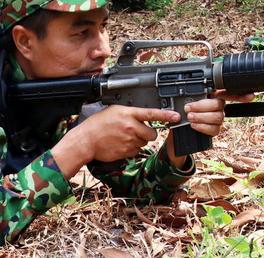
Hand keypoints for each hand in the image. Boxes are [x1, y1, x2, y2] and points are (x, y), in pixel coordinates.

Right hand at [52, 105, 180, 177]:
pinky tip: (121, 144)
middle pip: (152, 133)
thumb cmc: (98, 124)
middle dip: (148, 133)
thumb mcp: (114, 111)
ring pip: (144, 142)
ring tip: (124, 136)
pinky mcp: (126, 152)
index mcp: (128, 114)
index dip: (166, 115)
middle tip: (136, 131)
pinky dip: (132, 148)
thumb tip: (144, 116)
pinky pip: (136, 151)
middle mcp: (130, 127)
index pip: (152, 113)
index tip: (177, 116)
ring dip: (138, 141)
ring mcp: (129, 140)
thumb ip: (131, 113)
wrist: (86, 140)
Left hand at [164, 90, 254, 166]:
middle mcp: (218, 106)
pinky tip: (194, 125)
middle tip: (188, 108)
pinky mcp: (215, 130)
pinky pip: (214, 129)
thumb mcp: (181, 101)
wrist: (176, 128)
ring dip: (201, 117)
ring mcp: (218, 118)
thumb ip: (186, 98)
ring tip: (189, 117)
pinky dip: (203, 127)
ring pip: (217, 117)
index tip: (250, 96)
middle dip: (203, 106)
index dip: (240, 95)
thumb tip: (184, 101)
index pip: (229, 92)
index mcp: (213, 94)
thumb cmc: (180, 111)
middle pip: (219, 104)